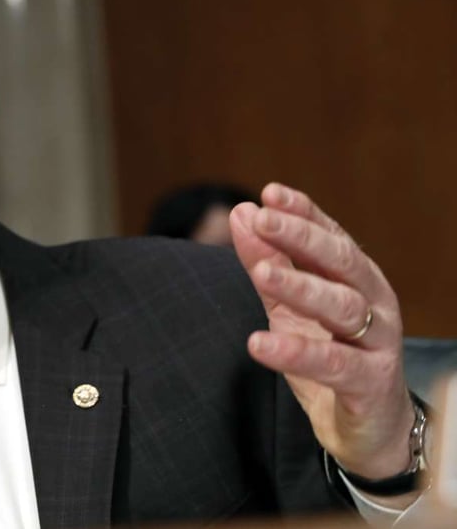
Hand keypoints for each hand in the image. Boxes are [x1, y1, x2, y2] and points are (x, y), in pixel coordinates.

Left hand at [230, 183, 415, 490]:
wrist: (367, 427)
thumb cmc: (329, 354)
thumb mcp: (289, 307)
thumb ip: (267, 263)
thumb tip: (241, 214)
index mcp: (355, 278)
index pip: (330, 235)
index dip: (303, 213)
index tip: (269, 193)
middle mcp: (374, 302)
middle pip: (340, 261)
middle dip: (301, 236)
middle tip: (262, 219)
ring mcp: (378, 342)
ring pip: (342, 306)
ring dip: (300, 286)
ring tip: (262, 272)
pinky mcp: (370, 383)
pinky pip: (334, 364)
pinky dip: (296, 353)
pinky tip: (259, 344)